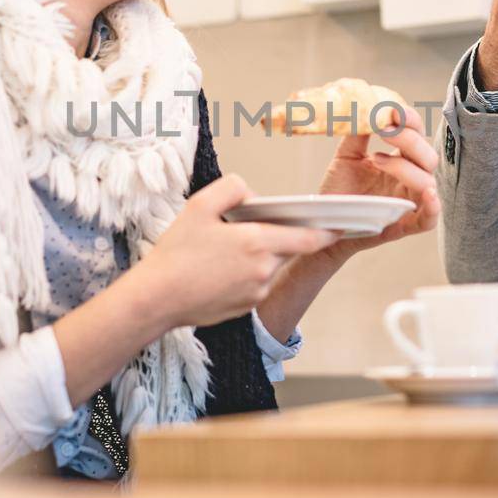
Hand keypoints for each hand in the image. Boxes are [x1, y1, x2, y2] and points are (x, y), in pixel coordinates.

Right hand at [138, 174, 338, 327]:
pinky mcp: (246, 308)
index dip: (327, 231)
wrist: (157, 298)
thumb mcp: (200, 205)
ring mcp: (256, 292)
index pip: (309, 238)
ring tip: (229, 249)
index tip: (340, 225)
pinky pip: (257, 284)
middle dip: (286, 236)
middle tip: (265, 226)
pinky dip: (248, 274)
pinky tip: (220, 269)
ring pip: (272, 267)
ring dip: (263, 255)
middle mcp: (264, 270)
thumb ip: (233, 189)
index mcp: (258, 242)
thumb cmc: (176, 253)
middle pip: (290, 249)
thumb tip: (253, 196)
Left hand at [313, 105, 441, 260]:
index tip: (392, 110)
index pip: (417, 135)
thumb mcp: (346, 156)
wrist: (324, 223)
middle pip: (428, 156)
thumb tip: (363, 104)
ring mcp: (409, 201)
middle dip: (409, 140)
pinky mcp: (405, 225)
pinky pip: (429, 219)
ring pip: (428, 182)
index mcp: (399, 160)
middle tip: (385, 130)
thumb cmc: (340, 191)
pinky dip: (433, 207)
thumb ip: (357, 132)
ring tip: (376, 160)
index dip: (410, 120)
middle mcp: (409, 179)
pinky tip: (428, 194)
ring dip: (405, 167)